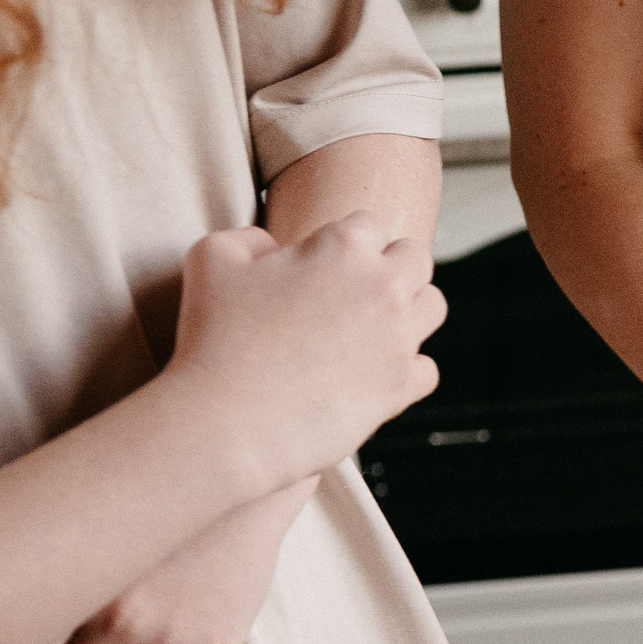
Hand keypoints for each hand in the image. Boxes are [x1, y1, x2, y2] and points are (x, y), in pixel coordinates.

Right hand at [162, 212, 444, 494]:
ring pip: (432, 306)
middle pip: (415, 259)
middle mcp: (384, 287)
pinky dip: (406, 370)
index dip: (348, 240)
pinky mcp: (402, 386)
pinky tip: (374, 373)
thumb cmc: (213, 337)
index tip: (331, 260)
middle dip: (392, 267)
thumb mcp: (210, 257)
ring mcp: (399, 338)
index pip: (370, 223)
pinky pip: (426, 369)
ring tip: (375, 326)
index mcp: (343, 246)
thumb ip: (249, 238)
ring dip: (410, 311)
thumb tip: (273, 246)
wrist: (229, 420)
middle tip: (360, 289)